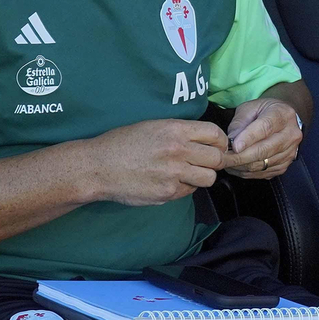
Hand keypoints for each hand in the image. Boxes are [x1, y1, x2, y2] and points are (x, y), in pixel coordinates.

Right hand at [85, 119, 227, 204]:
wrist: (98, 167)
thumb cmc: (123, 143)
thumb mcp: (153, 126)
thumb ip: (180, 132)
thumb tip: (204, 140)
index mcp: (175, 130)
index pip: (215, 134)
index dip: (220, 141)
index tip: (217, 146)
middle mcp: (178, 151)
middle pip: (217, 158)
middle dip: (215, 160)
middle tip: (206, 162)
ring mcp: (174, 174)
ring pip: (209, 178)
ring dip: (203, 176)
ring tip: (190, 173)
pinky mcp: (167, 193)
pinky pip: (189, 191)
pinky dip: (185, 187)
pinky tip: (171, 181)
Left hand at [221, 99, 301, 179]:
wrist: (283, 119)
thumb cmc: (264, 112)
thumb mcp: (250, 108)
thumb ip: (240, 123)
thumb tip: (231, 140)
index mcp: (282, 115)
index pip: (266, 127)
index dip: (249, 138)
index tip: (234, 146)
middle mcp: (290, 134)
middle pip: (264, 150)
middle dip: (240, 156)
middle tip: (223, 157)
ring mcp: (289, 152)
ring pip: (262, 164)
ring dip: (241, 166)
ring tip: (227, 161)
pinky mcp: (284, 165)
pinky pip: (263, 173)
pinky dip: (247, 172)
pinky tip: (237, 166)